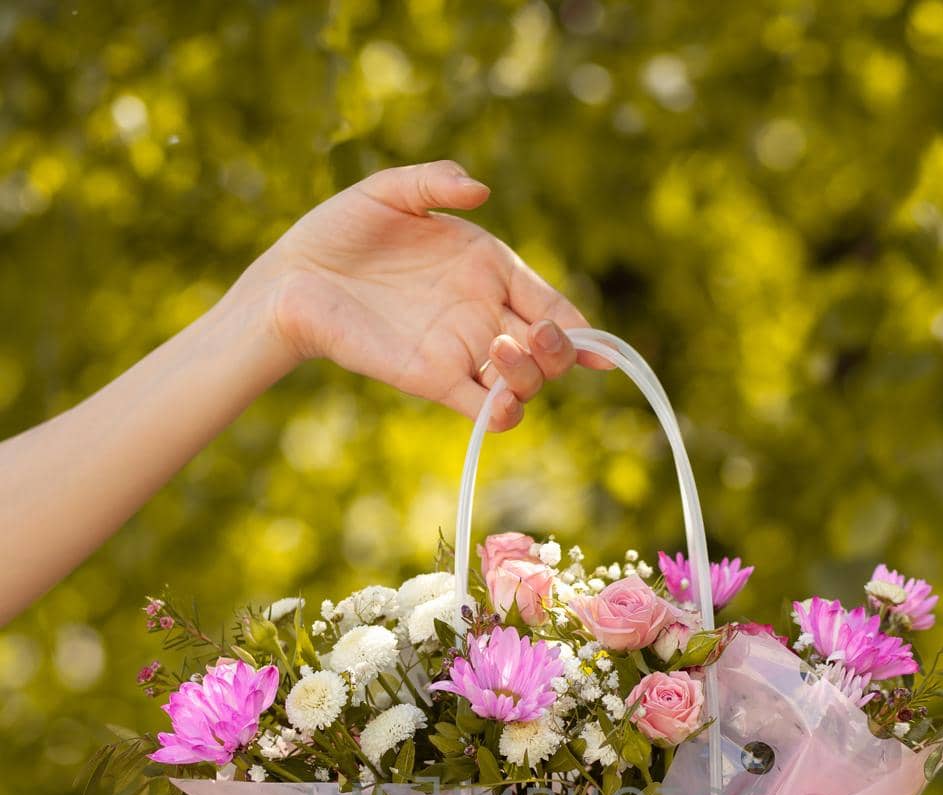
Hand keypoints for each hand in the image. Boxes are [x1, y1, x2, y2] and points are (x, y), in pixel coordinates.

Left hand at [243, 159, 606, 431]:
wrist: (294, 279)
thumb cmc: (340, 232)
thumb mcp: (387, 192)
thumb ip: (433, 182)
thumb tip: (478, 190)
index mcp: (487, 270)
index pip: (549, 302)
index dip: (580, 326)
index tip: (598, 346)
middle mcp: (483, 315)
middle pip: (548, 350)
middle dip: (559, 350)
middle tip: (535, 336)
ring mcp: (461, 352)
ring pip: (524, 383)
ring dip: (530, 375)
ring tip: (501, 350)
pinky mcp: (433, 381)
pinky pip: (483, 410)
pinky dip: (502, 414)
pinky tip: (502, 404)